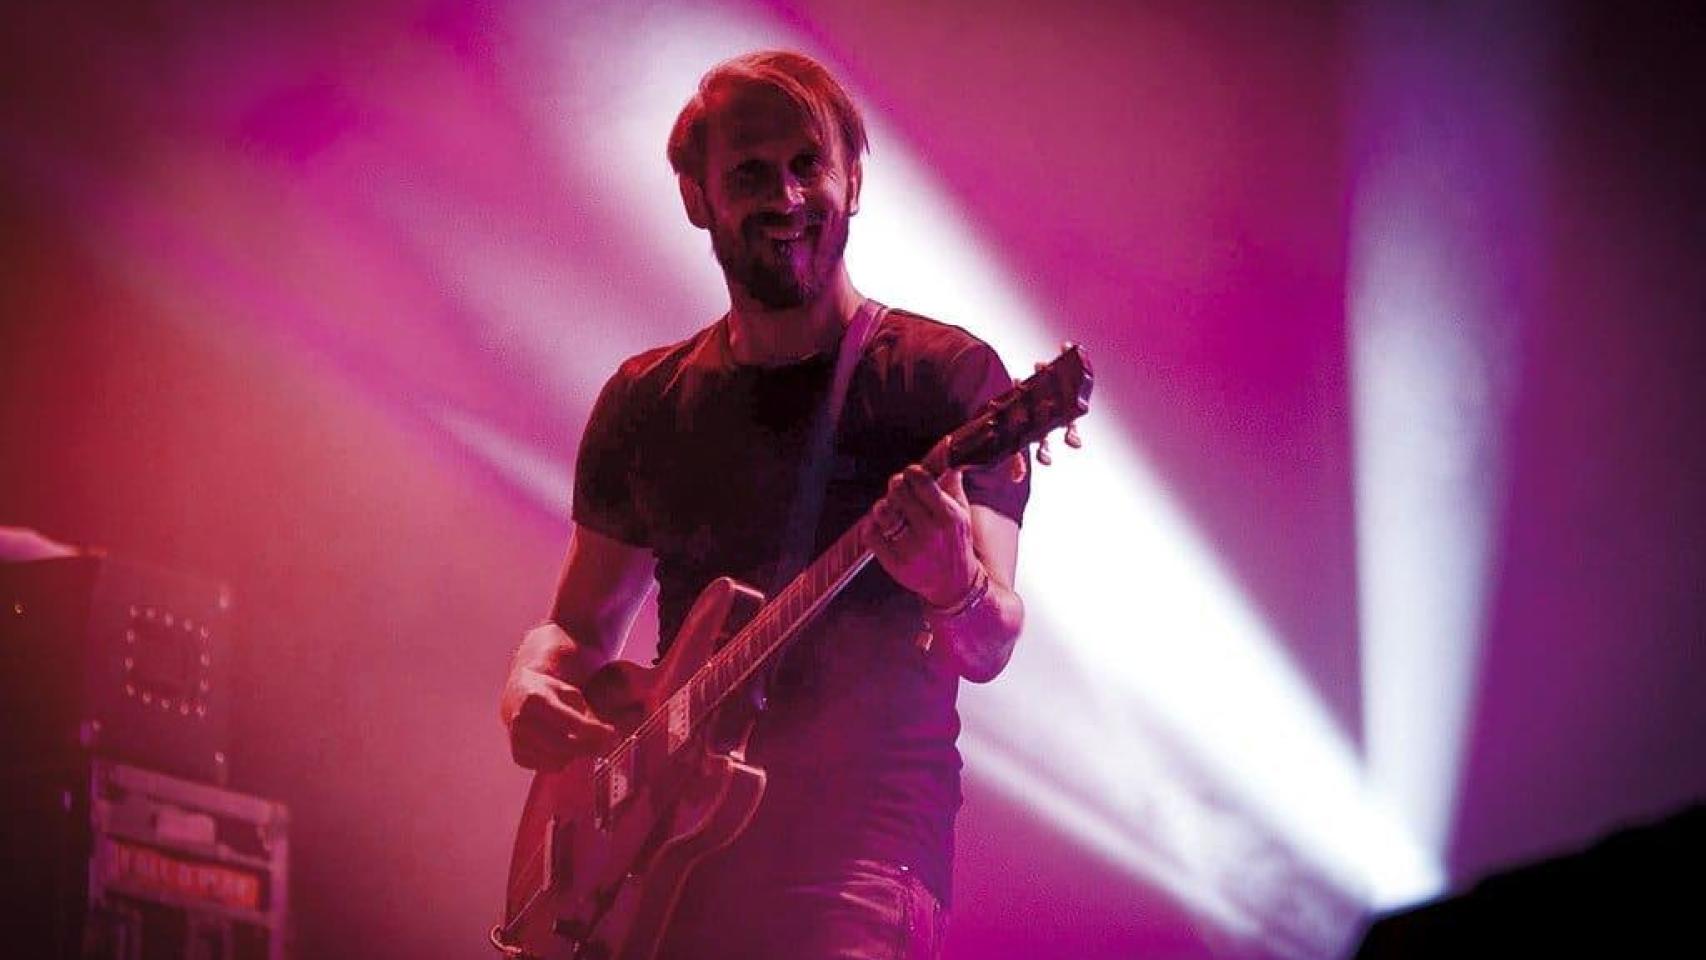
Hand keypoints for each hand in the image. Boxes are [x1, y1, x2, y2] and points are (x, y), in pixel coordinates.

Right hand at [501, 628, 615, 770]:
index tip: (613, 734)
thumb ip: (587, 715)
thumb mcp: (570, 694)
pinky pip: (549, 767)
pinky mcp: (518, 756)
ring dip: (576, 754)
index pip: (571, 722)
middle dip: (590, 748)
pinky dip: (561, 760)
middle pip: (565, 745)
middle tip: (606, 745)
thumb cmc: (549, 694)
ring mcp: (517, 740)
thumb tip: (608, 739)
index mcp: (537, 699)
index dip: (595, 731)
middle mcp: (522, 721)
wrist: (517, 698)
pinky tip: (562, 746)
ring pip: (558, 760)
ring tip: (579, 740)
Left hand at [863, 465, 980, 607]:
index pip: (921, 480)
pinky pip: (871, 534)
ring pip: (882, 511)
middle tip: (898, 492)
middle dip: (896, 486)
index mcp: (948, 516)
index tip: (911, 476)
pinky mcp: (895, 563)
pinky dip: (872, 528)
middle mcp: (930, 531)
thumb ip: (953, 485)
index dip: (912, 473)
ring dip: (882, 507)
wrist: (954, 585)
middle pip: (898, 491)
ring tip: (890, 512)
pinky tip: (881, 529)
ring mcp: (911, 549)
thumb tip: (947, 460)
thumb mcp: (962, 513)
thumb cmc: (955, 544)